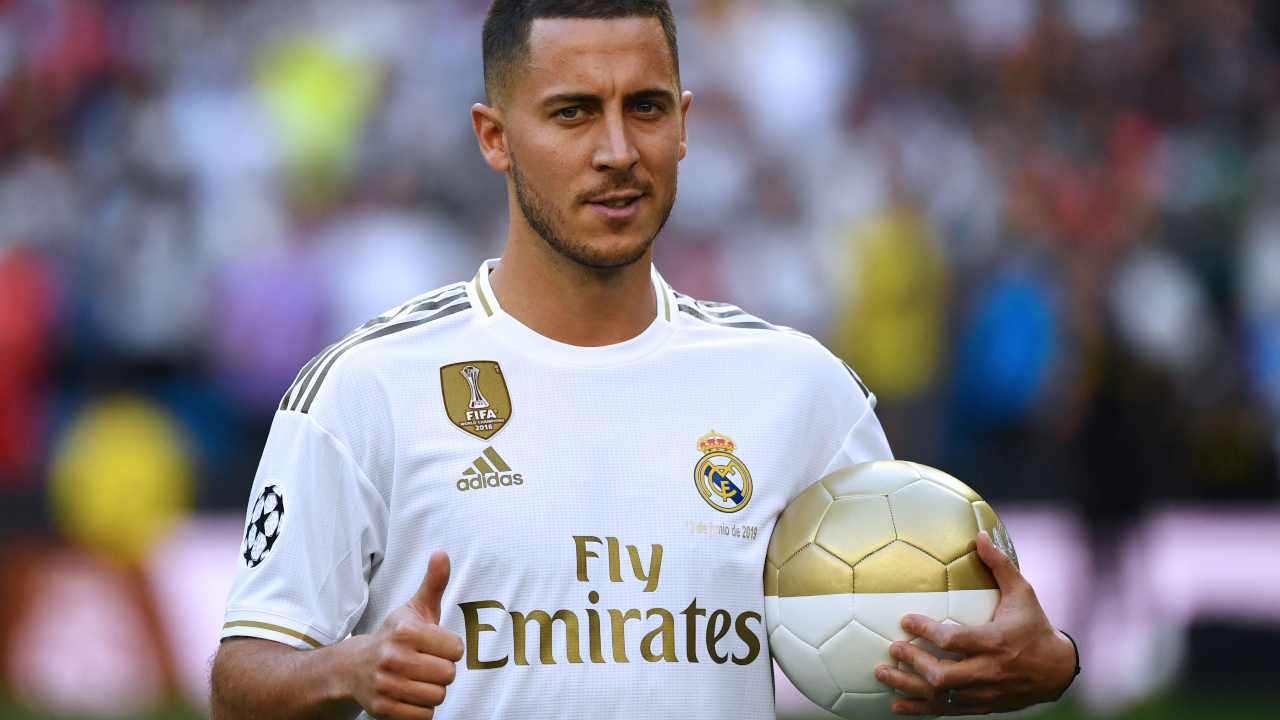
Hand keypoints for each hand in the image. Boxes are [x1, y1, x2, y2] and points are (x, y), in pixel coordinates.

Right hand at [347, 551, 463, 719]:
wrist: (353, 667)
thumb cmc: (394, 636)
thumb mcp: (414, 608)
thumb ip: (434, 583)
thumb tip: (442, 553)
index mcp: (405, 631)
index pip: (456, 649)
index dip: (450, 649)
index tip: (436, 646)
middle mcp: (393, 657)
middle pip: (448, 675)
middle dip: (442, 671)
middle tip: (426, 665)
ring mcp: (386, 684)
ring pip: (437, 696)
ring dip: (432, 690)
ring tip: (417, 679)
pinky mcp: (382, 708)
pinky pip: (424, 716)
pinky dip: (421, 709)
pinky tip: (409, 695)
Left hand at [874, 531, 1076, 714]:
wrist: (1058, 671)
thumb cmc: (1035, 626)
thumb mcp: (1023, 593)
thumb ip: (999, 565)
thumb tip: (979, 535)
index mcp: (995, 642)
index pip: (955, 641)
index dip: (927, 632)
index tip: (905, 620)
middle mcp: (988, 670)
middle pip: (943, 674)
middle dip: (913, 663)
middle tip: (891, 649)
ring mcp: (984, 692)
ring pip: (941, 696)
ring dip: (908, 686)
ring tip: (882, 674)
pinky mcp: (982, 706)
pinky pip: (946, 711)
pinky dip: (920, 709)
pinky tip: (897, 704)